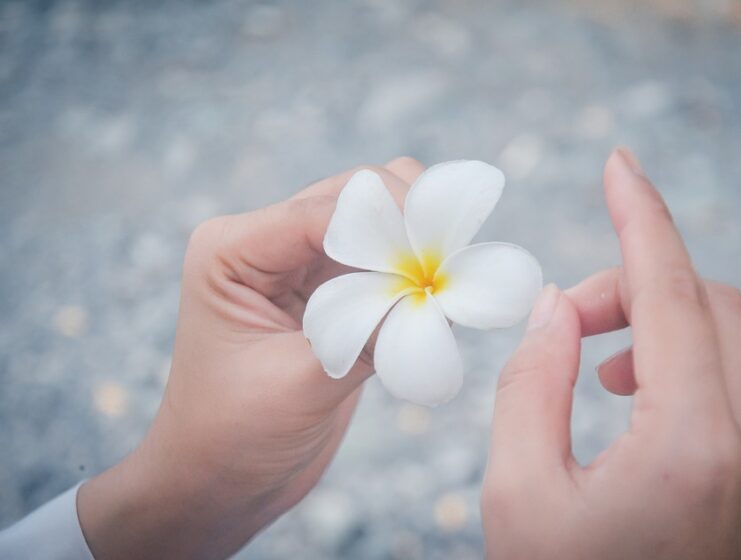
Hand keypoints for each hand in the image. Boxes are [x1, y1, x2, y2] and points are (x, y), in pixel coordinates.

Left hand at [77, 157, 425, 558]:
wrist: (222, 480)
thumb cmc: (232, 438)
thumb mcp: (297, 385)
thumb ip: (364, 337)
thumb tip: (435, 301)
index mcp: (233, 249)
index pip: (323, 210)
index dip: (387, 224)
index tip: (437, 257)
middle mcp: (266, 243)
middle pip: (356, 198)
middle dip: (407, 225)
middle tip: (448, 269)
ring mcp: (301, 263)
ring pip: (377, 225)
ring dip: (415, 247)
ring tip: (445, 286)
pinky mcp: (331, 291)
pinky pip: (383, 263)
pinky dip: (414, 276)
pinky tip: (434, 304)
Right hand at [481, 149, 740, 558]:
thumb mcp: (518, 495)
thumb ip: (533, 383)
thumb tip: (558, 308)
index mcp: (695, 450)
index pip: (672, 293)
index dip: (639, 218)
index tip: (618, 166)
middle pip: (714, 304)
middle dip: (636, 288)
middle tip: (571, 329)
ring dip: (688, 321)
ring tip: (620, 369)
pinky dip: (723, 362)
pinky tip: (664, 403)